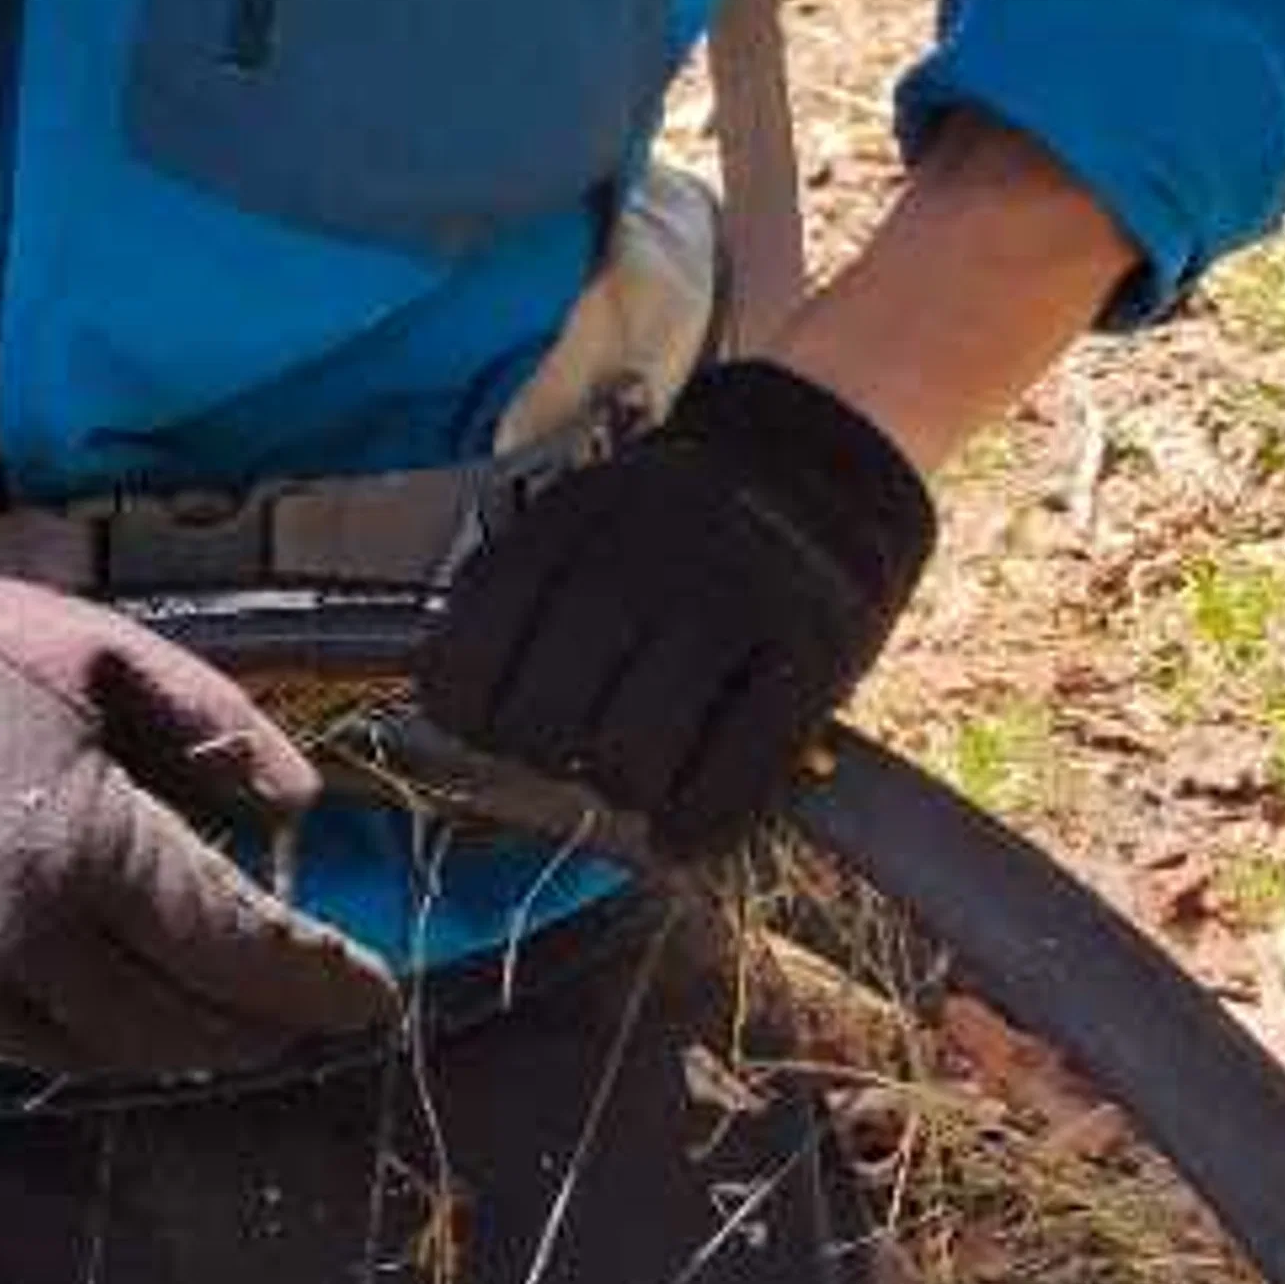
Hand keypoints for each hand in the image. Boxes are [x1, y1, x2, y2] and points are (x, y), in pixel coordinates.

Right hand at [0, 508, 396, 1073]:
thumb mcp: (101, 654)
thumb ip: (215, 728)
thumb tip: (303, 809)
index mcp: (90, 841)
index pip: (241, 948)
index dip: (321, 982)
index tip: (378, 996)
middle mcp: (29, 933)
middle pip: (187, 1022)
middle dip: (267, 1023)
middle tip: (319, 1012)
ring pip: (111, 1053)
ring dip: (189, 1045)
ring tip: (241, 1021)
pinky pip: (31, 1047)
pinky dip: (101, 1041)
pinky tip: (136, 1011)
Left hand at [417, 354, 937, 851]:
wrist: (828, 452)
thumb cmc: (689, 517)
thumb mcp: (594, 515)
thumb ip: (529, 589)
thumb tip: (455, 699)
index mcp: (576, 522)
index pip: (476, 647)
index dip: (466, 712)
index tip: (484, 727)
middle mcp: (646, 559)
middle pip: (546, 714)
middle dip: (544, 755)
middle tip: (567, 753)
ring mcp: (734, 604)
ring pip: (632, 752)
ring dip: (619, 790)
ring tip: (629, 780)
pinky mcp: (811, 651)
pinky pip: (736, 770)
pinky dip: (698, 821)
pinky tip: (681, 831)